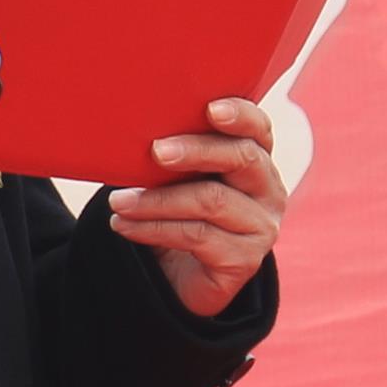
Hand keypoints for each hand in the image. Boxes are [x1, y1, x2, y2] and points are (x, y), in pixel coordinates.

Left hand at [109, 97, 283, 317]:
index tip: (211, 109)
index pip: (258, 129)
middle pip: (241, 158)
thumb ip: (173, 153)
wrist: (180, 278)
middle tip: (155, 151)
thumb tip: (130, 129)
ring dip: (157, 200)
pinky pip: (197, 236)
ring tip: (118, 202)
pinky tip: (124, 226)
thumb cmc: (177, 213)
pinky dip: (153, 228)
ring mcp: (261, 227)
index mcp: (255, 160)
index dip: (240, 116)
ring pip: (211, 200)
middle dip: (196, 151)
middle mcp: (268, 191)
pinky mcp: (244, 260)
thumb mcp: (177, 178)